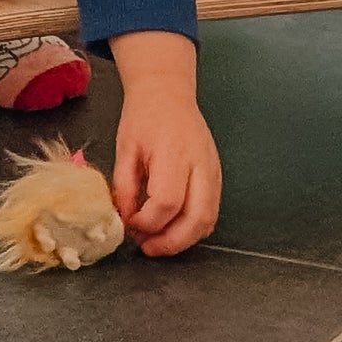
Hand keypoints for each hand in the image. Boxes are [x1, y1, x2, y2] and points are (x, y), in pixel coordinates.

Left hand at [108, 30, 221, 257]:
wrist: (168, 94)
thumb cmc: (144, 118)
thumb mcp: (124, 149)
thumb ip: (125, 187)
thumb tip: (127, 220)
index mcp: (174, 153)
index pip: (167, 202)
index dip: (147, 222)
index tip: (131, 224)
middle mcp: (201, 164)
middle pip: (197, 218)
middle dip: (171, 242)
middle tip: (147, 248)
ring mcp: (214, 171)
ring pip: (208, 220)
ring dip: (184, 239)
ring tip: (158, 242)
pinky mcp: (217, 177)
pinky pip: (211, 212)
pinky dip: (194, 228)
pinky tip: (173, 229)